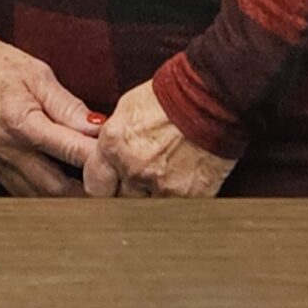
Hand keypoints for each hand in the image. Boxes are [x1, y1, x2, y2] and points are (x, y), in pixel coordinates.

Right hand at [0, 38, 102, 197]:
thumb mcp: (39, 76)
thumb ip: (69, 107)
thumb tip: (98, 128)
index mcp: (20, 122)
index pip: (69, 151)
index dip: (97, 159)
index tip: (117, 163)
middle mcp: (6, 148)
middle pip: (56, 188)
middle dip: (86, 192)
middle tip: (110, 188)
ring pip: (38, 197)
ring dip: (66, 199)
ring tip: (91, 192)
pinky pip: (21, 192)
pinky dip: (44, 195)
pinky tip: (61, 189)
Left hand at [83, 78, 234, 199]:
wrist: (212, 98)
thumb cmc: (172, 96)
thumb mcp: (129, 109)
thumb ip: (115, 138)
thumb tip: (109, 153)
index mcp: (114, 144)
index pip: (95, 185)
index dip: (103, 187)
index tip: (108, 188)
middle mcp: (134, 168)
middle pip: (120, 202)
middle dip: (126, 196)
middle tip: (137, 186)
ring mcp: (162, 185)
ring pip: (146, 211)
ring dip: (151, 202)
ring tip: (162, 185)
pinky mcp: (191, 196)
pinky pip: (176, 211)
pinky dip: (176, 205)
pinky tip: (180, 188)